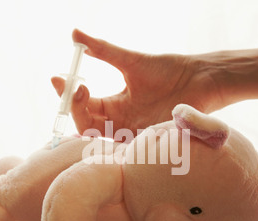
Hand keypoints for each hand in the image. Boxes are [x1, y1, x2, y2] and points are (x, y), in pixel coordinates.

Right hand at [51, 29, 225, 136]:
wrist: (199, 80)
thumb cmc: (167, 70)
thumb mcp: (130, 61)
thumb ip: (103, 51)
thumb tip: (75, 34)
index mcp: (114, 105)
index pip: (84, 105)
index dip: (69, 94)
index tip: (59, 78)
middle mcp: (120, 121)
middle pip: (86, 124)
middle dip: (75, 108)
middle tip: (76, 89)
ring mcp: (133, 133)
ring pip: (100, 137)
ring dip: (87, 121)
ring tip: (85, 98)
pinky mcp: (146, 142)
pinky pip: (123, 148)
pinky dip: (109, 141)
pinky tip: (103, 126)